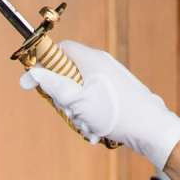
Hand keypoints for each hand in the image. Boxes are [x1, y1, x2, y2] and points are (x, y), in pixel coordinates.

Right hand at [20, 41, 179, 166]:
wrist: (149, 127)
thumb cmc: (114, 112)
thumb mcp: (77, 100)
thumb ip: (52, 85)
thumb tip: (30, 74)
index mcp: (90, 59)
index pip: (60, 50)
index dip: (46, 64)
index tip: (39, 84)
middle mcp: (100, 64)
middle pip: (67, 73)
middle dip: (63, 97)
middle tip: (69, 112)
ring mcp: (108, 77)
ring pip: (79, 91)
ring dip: (77, 112)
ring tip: (87, 125)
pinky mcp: (115, 91)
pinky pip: (93, 100)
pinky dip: (90, 115)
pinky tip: (96, 129)